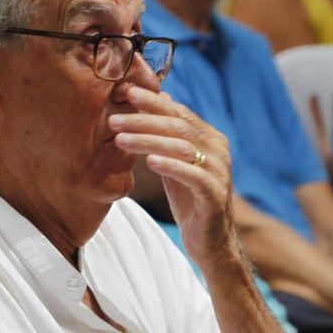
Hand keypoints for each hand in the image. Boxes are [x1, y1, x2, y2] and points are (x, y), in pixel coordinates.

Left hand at [109, 86, 235, 266]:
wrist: (212, 241)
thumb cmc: (190, 199)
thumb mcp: (176, 163)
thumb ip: (169, 135)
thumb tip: (160, 100)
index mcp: (209, 138)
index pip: (179, 112)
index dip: (152, 101)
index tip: (125, 92)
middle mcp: (218, 150)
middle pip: (178, 126)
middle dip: (143, 120)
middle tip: (113, 118)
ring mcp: (218, 172)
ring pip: (182, 148)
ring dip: (149, 141)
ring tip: (120, 139)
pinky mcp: (215, 195)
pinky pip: (193, 176)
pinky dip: (171, 166)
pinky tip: (149, 161)